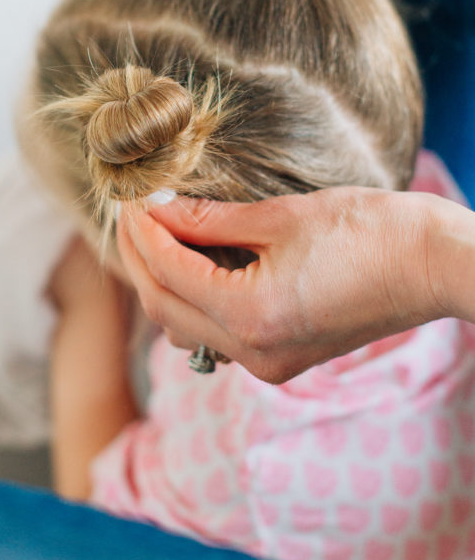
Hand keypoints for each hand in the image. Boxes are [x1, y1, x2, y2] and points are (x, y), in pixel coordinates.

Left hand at [117, 187, 454, 383]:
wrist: (433, 267)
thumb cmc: (369, 233)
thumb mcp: (280, 216)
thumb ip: (209, 220)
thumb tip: (157, 208)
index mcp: (249, 316)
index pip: (165, 271)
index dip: (139, 230)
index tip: (127, 196)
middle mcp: (252, 352)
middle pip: (163, 307)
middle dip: (138, 257)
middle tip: (128, 211)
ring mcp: (267, 363)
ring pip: (184, 327)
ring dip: (160, 281)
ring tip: (152, 231)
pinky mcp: (280, 358)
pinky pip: (215, 333)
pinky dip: (192, 298)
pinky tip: (189, 260)